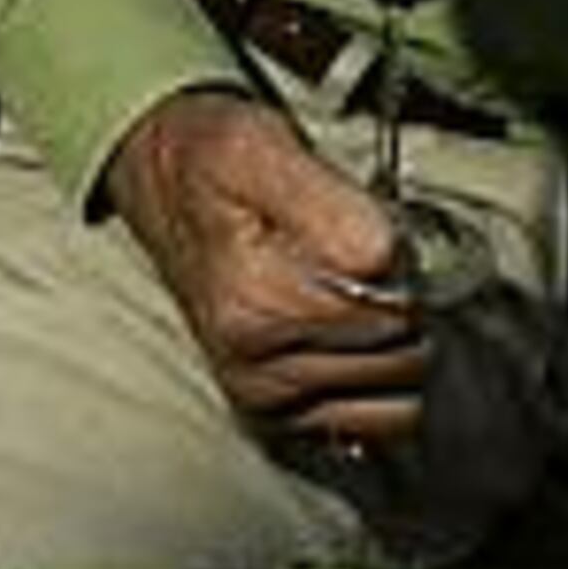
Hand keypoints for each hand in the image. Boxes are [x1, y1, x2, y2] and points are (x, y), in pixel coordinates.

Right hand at [101, 87, 431, 442]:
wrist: (161, 184)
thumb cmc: (214, 163)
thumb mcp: (258, 147)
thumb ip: (326, 201)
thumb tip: (387, 257)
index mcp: (253, 302)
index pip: (394, 302)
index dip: (404, 260)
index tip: (373, 228)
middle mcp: (255, 365)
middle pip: (401, 350)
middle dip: (406, 303)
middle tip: (369, 260)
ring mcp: (265, 397)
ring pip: (400, 392)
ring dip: (400, 347)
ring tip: (365, 299)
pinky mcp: (275, 415)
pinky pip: (378, 421)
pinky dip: (385, 386)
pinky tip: (360, 341)